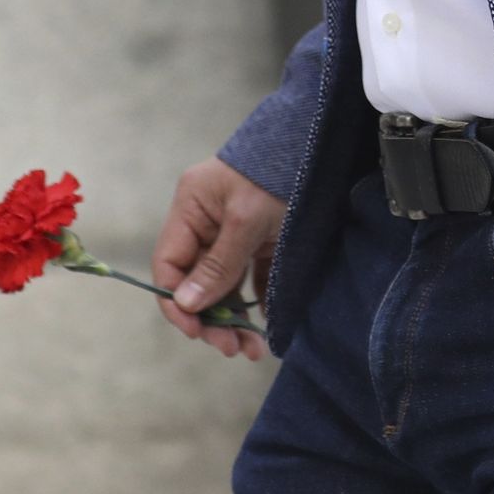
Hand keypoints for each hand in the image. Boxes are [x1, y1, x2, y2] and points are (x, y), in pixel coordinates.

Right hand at [151, 157, 284, 362]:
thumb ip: (218, 264)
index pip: (169, 265)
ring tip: (252, 350)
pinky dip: (256, 304)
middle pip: (197, 281)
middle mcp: (207, 220)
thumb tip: (185, 305)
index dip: (177, 303)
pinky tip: (267, 327)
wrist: (323, 144)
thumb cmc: (278, 173)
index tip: (198, 332)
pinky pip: (251, 278)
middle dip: (212, 318)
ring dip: (234, 319)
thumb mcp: (246, 219)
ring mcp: (234, 230)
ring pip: (224, 285)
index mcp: (191, 207)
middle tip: (232, 347)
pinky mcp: (261, 238)